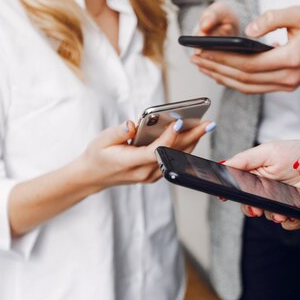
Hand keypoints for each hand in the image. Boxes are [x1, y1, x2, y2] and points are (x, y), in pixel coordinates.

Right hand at [79, 119, 213, 188]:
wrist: (92, 177)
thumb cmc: (97, 155)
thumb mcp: (102, 140)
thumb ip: (118, 132)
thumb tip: (133, 125)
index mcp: (131, 163)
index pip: (156, 151)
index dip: (169, 137)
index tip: (179, 122)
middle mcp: (145, 172)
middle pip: (173, 154)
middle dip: (192, 137)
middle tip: (207, 123)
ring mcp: (151, 175)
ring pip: (176, 158)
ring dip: (192, 142)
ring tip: (204, 126)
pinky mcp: (154, 174)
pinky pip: (174, 160)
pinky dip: (183, 147)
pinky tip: (192, 135)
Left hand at [190, 6, 299, 93]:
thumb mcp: (299, 13)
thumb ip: (272, 18)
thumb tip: (248, 31)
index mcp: (292, 58)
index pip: (250, 64)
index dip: (224, 60)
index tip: (203, 52)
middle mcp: (288, 77)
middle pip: (244, 79)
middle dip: (217, 69)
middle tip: (195, 60)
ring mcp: (286, 85)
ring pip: (247, 88)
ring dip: (223, 78)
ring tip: (202, 67)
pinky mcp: (284, 87)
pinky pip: (255, 89)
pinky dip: (235, 83)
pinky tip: (220, 73)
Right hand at [224, 140, 299, 230]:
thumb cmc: (296, 152)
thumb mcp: (268, 151)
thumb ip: (245, 159)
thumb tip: (222, 165)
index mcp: (257, 178)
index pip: (241, 192)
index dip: (236, 197)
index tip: (228, 197)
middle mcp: (268, 193)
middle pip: (253, 208)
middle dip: (253, 210)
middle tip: (256, 209)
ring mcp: (283, 203)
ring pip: (271, 217)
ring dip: (273, 217)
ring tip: (280, 214)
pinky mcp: (299, 211)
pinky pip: (291, 223)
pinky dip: (290, 222)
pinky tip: (292, 215)